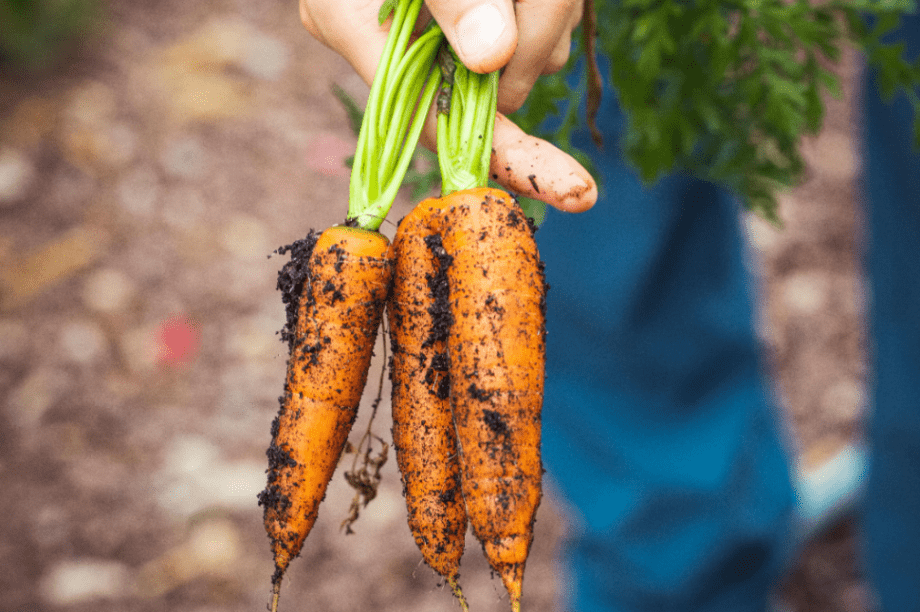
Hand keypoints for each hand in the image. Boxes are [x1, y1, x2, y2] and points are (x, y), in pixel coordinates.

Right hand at [300, 0, 595, 211]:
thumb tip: (492, 57)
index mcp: (354, 26)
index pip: (436, 123)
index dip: (507, 156)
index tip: (573, 188)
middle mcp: (391, 41)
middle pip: (494, 88)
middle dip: (540, 38)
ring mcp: (435, 31)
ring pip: (525, 57)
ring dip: (550, 11)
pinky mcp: (475, 15)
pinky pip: (533, 30)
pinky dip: (550, 4)